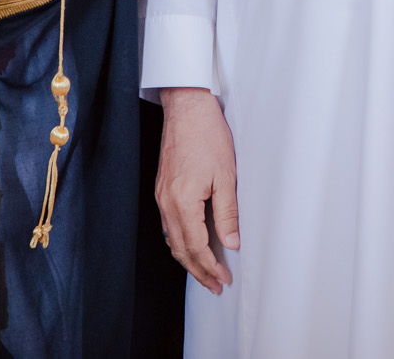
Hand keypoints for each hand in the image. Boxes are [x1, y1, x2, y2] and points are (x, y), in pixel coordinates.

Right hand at [154, 87, 238, 292]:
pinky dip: (181, 241)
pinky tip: (193, 245)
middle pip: (180, 249)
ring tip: (206, 272)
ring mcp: (161, 196)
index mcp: (182, 201)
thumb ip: (227, 214)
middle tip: (216, 286)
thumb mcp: (226, 176)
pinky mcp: (162, 189)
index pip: (195, 246)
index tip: (224, 279)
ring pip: (172, 239)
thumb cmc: (208, 136)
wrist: (187, 108)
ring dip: (188, 259)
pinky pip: (169, 225)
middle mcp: (166, 203)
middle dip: (198, 271)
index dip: (210, 267)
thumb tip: (231, 244)